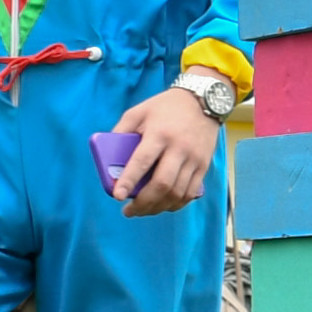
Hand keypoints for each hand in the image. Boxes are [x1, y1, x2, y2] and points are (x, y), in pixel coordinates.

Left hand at [112, 87, 218, 216]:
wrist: (203, 101)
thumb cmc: (165, 107)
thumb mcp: (138, 111)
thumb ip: (121, 131)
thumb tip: (108, 157)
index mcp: (159, 134)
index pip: (142, 161)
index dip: (129, 180)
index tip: (118, 196)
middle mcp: (178, 148)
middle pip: (162, 183)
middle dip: (143, 203)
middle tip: (128, 211)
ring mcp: (193, 158)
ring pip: (177, 192)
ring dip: (158, 207)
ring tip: (143, 211)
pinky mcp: (203, 165)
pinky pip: (190, 192)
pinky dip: (176, 204)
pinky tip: (163, 206)